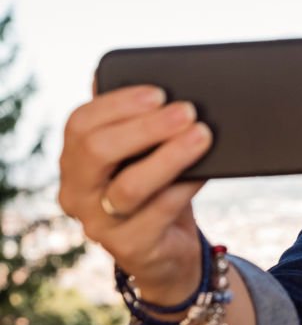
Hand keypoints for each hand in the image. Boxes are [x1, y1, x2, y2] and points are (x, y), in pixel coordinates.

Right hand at [57, 84, 213, 303]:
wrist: (167, 251)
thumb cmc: (156, 189)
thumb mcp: (143, 155)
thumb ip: (137, 121)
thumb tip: (146, 74)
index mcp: (74, 161)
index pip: (80, 124)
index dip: (118, 104)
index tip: (158, 92)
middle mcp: (76, 193)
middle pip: (97, 151)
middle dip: (145, 126)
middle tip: (187, 110)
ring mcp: (100, 224)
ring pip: (129, 186)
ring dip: (170, 156)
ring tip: (203, 135)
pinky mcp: (131, 247)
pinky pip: (159, 212)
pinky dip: (185, 186)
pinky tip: (204, 171)